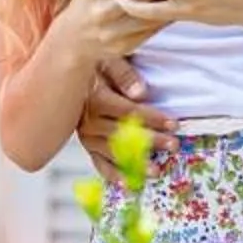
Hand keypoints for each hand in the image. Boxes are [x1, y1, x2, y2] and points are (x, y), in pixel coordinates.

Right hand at [78, 56, 175, 181]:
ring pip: (113, 152)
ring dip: (135, 162)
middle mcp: (88, 120)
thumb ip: (124, 74)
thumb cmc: (94, 64)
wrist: (69, 74)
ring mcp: (86, 136)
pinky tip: (127, 184)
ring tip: (156, 171)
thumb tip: (141, 93)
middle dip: (151, 140)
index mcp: (95, 98)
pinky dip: (112, 175)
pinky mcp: (87, 145)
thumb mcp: (108, 59)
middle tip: (173, 145)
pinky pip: (99, 163)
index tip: (173, 124)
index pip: (128, 111)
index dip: (152, 118)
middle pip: (123, 134)